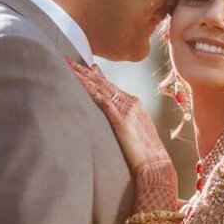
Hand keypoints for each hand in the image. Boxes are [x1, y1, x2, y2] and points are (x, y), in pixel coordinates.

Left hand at [68, 60, 178, 211]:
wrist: (155, 164)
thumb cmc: (145, 152)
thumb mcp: (134, 131)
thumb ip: (125, 120)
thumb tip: (116, 119)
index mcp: (134, 104)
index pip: (110, 85)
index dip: (95, 75)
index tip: (84, 66)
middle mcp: (131, 102)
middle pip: (103, 82)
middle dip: (84, 70)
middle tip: (67, 59)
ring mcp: (127, 109)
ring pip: (101, 88)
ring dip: (83, 76)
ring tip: (68, 66)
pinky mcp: (122, 119)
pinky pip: (104, 101)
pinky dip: (91, 90)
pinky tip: (81, 83)